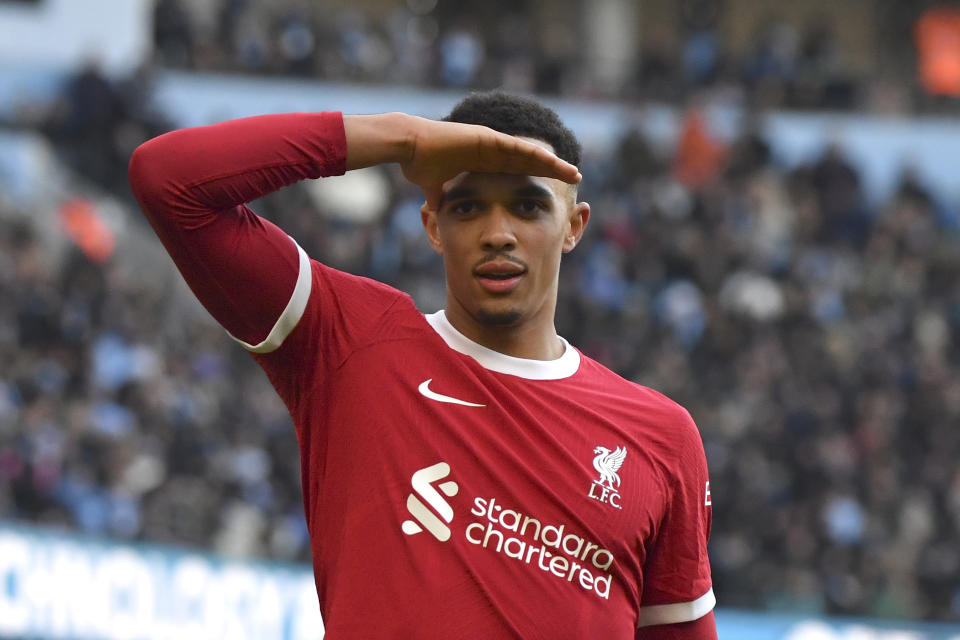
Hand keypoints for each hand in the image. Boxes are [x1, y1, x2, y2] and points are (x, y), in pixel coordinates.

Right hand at [343, 113, 580, 209]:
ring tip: (573, 172)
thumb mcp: (434, 188)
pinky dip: (534, 155)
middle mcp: (491, 150)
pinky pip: (515, 148)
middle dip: (552, 170)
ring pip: (529, 154)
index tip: (552, 188)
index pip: (517, 170)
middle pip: (529, 161)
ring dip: (552, 164)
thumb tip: (436, 210)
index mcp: (483, 160)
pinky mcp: (486, 138)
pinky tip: (552, 161)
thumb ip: (439, 197)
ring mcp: (491, 142)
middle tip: (576, 178)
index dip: (536, 177)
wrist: (408, 148)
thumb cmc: (418, 164)